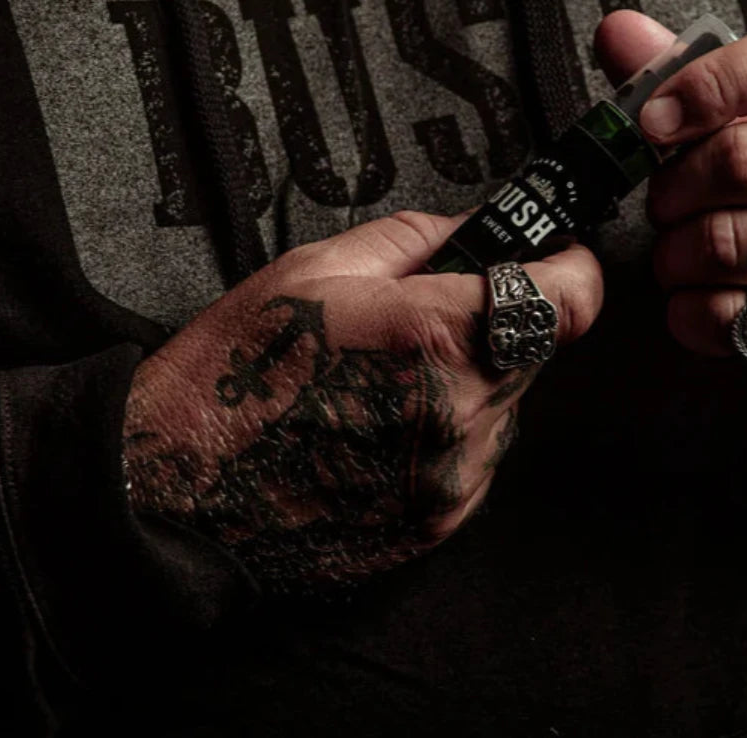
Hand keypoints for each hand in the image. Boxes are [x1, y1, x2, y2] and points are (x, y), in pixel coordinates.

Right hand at [122, 211, 602, 589]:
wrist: (175, 490)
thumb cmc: (234, 373)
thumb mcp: (317, 267)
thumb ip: (418, 238)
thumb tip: (479, 227)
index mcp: (436, 334)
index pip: (571, 299)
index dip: (571, 269)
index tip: (555, 257)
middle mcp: (461, 413)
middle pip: (537, 347)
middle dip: (500, 321)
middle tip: (427, 316)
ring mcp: (454, 476)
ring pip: (507, 404)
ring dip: (472, 380)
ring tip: (386, 379)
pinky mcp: (438, 520)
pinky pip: (476, 456)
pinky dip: (448, 431)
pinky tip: (380, 425)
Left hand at [595, 11, 746, 435]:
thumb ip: (690, 76)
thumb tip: (617, 29)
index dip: (707, 84)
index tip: (653, 120)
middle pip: (739, 160)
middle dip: (674, 188)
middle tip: (664, 202)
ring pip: (727, 244)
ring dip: (675, 253)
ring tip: (678, 252)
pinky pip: (729, 313)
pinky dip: (689, 311)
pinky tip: (697, 298)